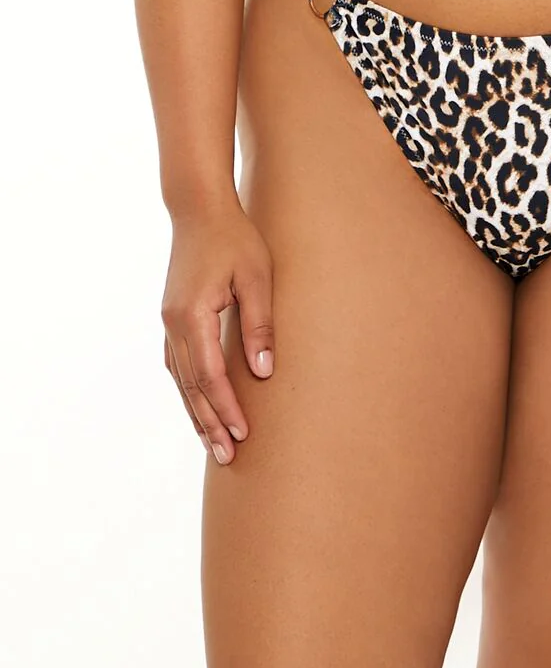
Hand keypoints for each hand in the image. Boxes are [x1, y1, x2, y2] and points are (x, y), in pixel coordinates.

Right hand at [161, 197, 274, 464]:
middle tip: (227, 457)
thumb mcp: (257, 277)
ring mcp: (169, 322)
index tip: (243, 434)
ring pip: (181, 380)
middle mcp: (173, 324)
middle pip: (190, 387)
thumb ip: (259, 324)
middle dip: (209, 423)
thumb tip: (264, 373)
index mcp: (191, 316)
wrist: (199, 210)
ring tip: (214, 443)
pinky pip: (177, 365)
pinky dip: (189, 390)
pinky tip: (199, 405)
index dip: (227, 408)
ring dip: (197, 412)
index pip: (210, 376)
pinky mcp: (172, 317)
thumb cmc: (234, 239)